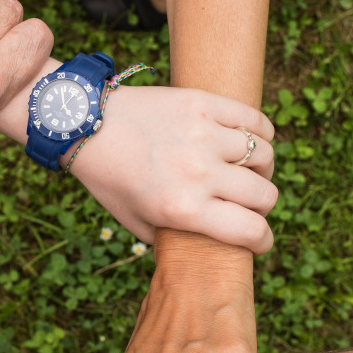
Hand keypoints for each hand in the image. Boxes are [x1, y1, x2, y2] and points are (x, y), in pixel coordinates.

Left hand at [68, 85, 276, 253]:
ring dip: (260, 168)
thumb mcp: (136, 222)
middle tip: (249, 205)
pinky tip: (251, 142)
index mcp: (183, 209)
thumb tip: (206, 249)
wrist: (88, 126)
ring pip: (264, 155)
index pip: (250, 230)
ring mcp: (204, 135)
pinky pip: (254, 120)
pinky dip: (261, 133)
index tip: (260, 241)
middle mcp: (199, 173)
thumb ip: (173, 239)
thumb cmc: (110, 179)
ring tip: (246, 171)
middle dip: (262, 207)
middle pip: (264, 195)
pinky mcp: (204, 103)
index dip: (262, 241)